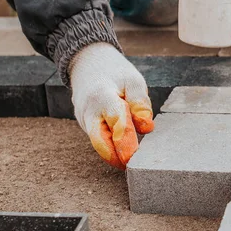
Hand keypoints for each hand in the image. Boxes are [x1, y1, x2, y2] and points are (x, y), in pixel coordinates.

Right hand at [70, 43, 153, 169]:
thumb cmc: (114, 72)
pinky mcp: (85, 125)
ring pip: (99, 143)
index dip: (126, 142)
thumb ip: (139, 103)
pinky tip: (125, 147)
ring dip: (115, 153)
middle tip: (133, 167)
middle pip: (99, 142)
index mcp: (102, 96)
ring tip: (133, 159)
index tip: (136, 157)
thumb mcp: (132, 79)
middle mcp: (88, 111)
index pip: (116, 122)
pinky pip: (99, 139)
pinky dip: (111, 145)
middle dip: (116, 157)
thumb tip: (146, 127)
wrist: (87, 63)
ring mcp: (83, 120)